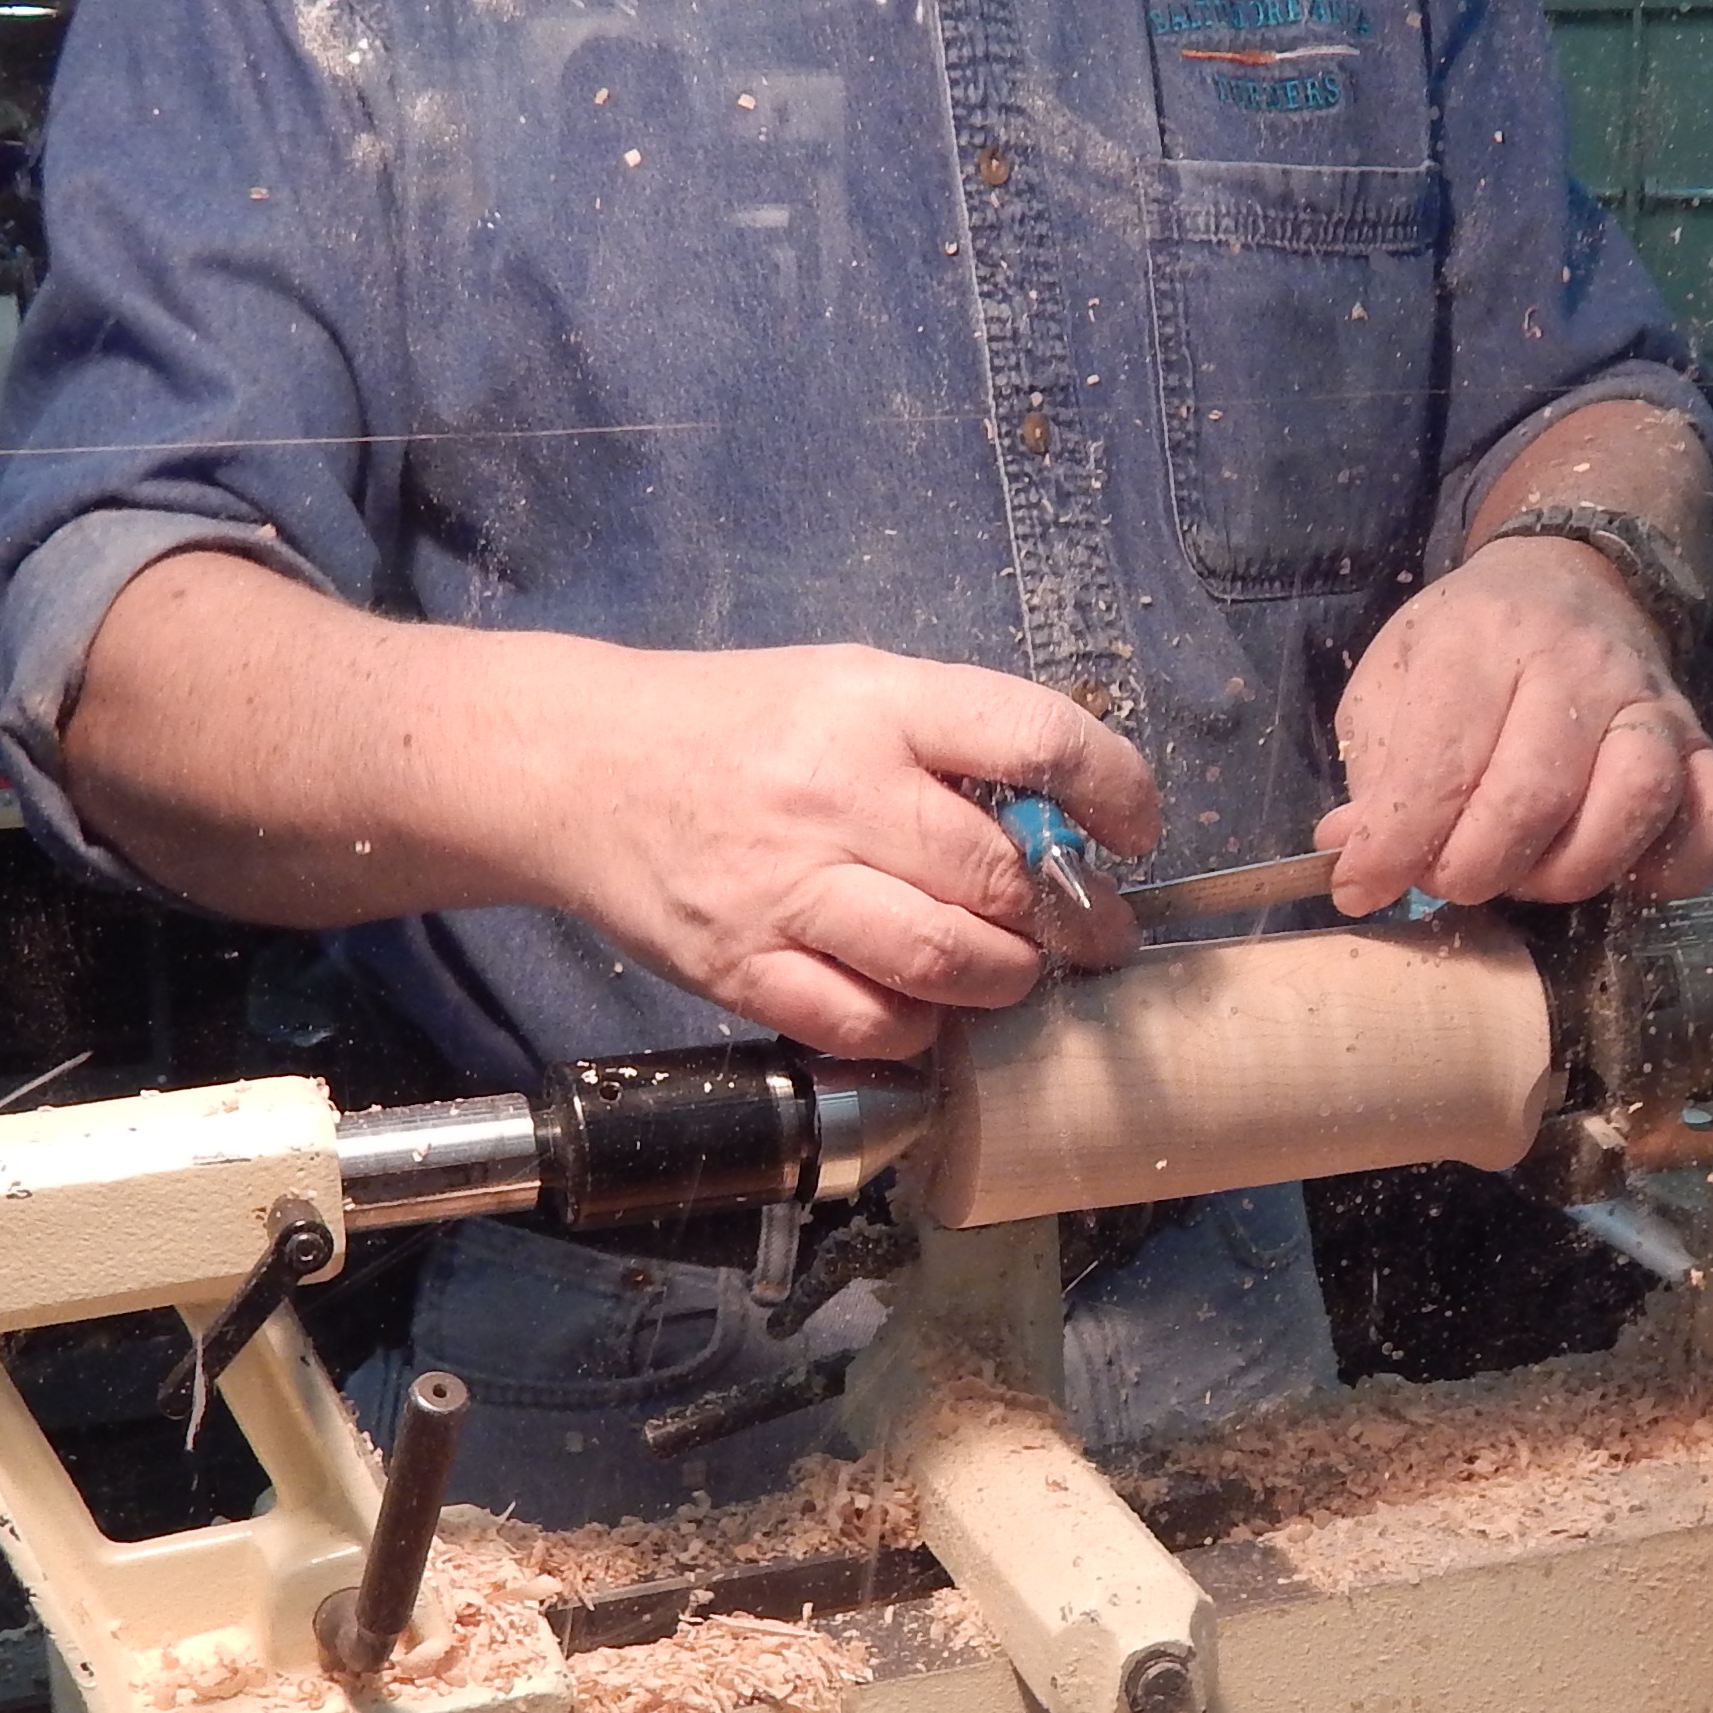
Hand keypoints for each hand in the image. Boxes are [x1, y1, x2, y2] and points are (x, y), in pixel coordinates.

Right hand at [552, 645, 1159, 1054]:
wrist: (579, 767)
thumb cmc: (736, 724)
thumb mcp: (850, 684)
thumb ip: (952, 739)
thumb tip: (1068, 816)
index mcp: (875, 704)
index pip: (1035, 738)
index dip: (1114, 790)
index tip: (1133, 827)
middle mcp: (836, 793)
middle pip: (999, 876)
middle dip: (1067, 918)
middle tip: (1084, 930)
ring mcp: (786, 888)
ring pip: (944, 962)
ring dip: (1002, 980)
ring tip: (1009, 971)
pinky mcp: (742, 966)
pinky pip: (865, 1024)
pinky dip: (916, 1028)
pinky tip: (921, 1006)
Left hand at [1313, 538, 1712, 914]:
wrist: (1569, 581)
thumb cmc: (1467, 648)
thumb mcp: (1392, 682)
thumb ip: (1373, 770)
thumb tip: (1350, 853)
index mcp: (1482, 641)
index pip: (1440, 761)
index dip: (1395, 844)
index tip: (1360, 887)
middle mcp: (1576, 664)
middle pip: (1535, 794)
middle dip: (1475, 866)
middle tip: (1447, 877)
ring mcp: (1649, 702)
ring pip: (1634, 802)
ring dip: (1568, 870)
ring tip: (1525, 876)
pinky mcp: (1700, 742)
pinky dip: (1676, 865)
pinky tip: (1625, 875)